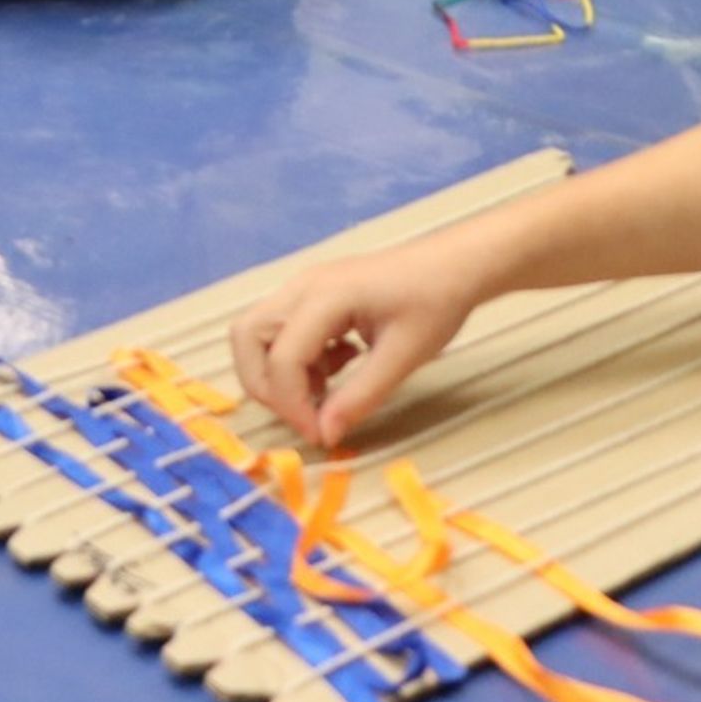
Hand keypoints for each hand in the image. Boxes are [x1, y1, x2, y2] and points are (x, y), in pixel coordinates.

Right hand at [232, 246, 481, 447]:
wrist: (453, 265)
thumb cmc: (434, 303)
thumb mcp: (403, 357)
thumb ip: (360, 397)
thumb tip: (325, 435)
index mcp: (325, 296)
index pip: (282, 357)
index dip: (293, 405)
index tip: (322, 436)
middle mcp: (302, 287)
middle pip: (247, 337)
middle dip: (265, 385)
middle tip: (306, 413)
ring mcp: (304, 287)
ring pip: (257, 333)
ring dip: (279, 372)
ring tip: (326, 389)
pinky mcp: (312, 295)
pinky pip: (281, 331)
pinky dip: (296, 359)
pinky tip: (339, 366)